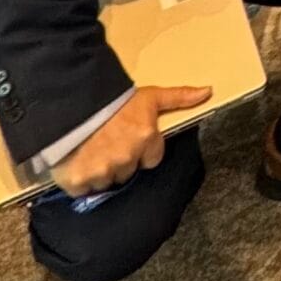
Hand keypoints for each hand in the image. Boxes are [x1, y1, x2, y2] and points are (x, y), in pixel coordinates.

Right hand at [51, 85, 210, 197]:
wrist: (71, 102)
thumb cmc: (113, 98)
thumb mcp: (149, 95)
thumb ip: (179, 97)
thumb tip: (208, 91)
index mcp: (146, 139)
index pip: (153, 158)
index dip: (143, 150)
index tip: (131, 140)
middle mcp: (127, 158)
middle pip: (128, 171)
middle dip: (121, 160)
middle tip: (108, 143)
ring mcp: (102, 171)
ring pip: (107, 181)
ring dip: (100, 171)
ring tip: (91, 151)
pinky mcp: (78, 181)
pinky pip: (83, 189)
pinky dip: (79, 180)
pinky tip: (76, 162)